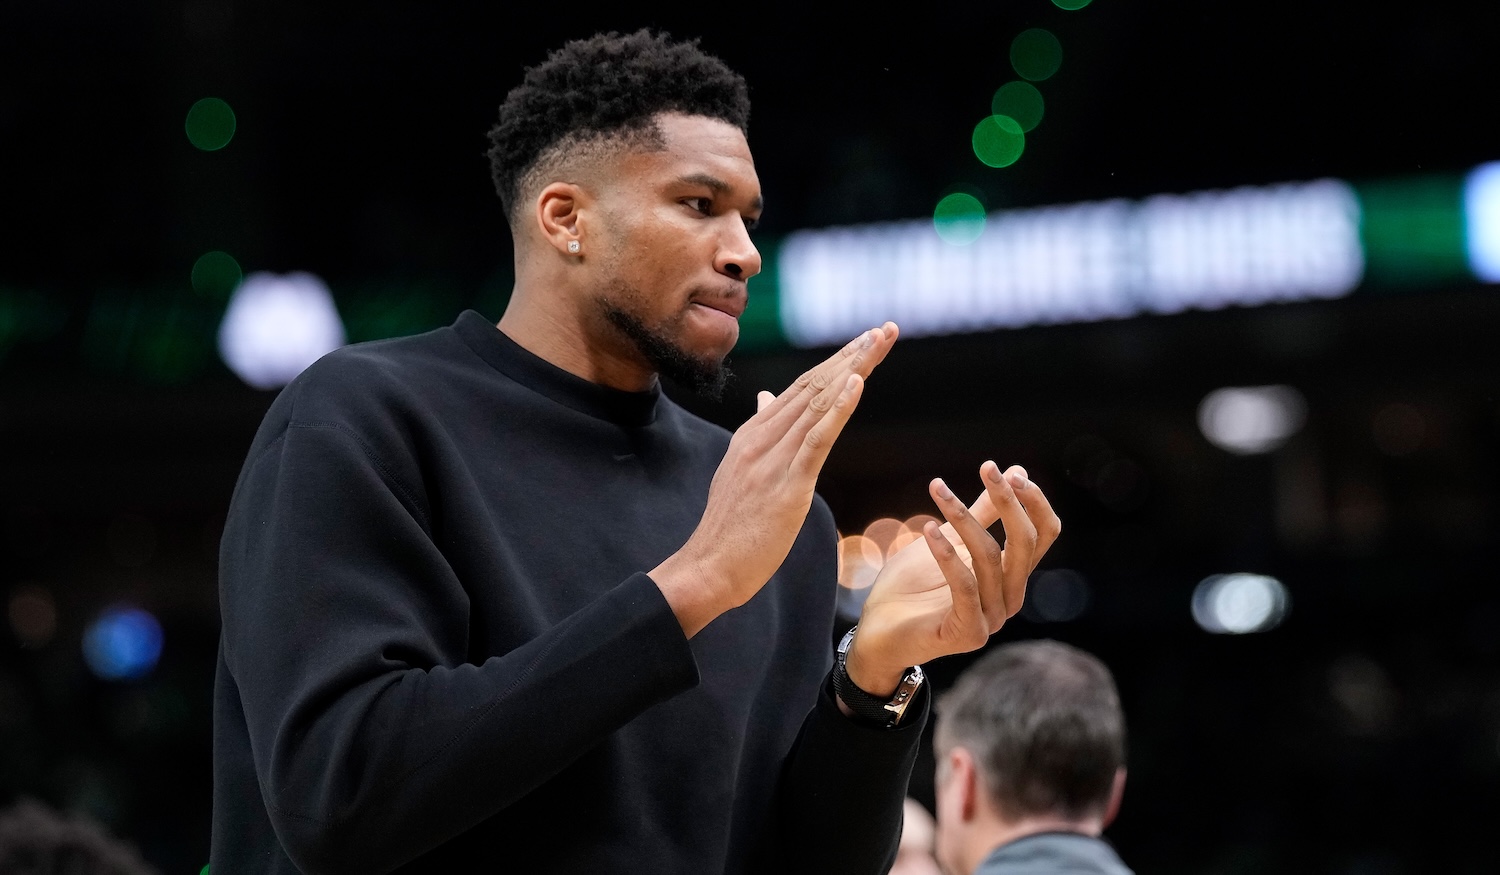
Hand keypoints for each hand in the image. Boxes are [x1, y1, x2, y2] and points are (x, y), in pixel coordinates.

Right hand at [651, 323, 899, 636]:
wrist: (708, 567)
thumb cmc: (730, 529)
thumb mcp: (741, 472)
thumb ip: (758, 434)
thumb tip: (765, 399)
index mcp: (754, 435)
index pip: (801, 388)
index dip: (836, 362)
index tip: (866, 340)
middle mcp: (761, 438)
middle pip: (814, 385)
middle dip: (852, 355)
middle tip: (886, 329)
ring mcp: (772, 459)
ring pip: (818, 403)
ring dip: (853, 369)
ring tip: (880, 342)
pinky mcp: (786, 485)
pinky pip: (816, 439)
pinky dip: (839, 408)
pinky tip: (857, 383)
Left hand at [844, 461, 1060, 694]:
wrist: (878, 631)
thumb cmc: (913, 585)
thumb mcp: (949, 539)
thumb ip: (982, 513)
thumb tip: (1013, 470)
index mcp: (1011, 575)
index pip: (1042, 534)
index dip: (1033, 501)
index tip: (1009, 470)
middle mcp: (1009, 597)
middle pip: (1025, 543)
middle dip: (1008, 501)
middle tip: (987, 468)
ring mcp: (991, 618)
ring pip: (991, 558)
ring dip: (964, 518)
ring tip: (938, 490)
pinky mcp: (968, 633)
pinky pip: (965, 586)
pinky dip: (947, 554)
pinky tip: (928, 529)